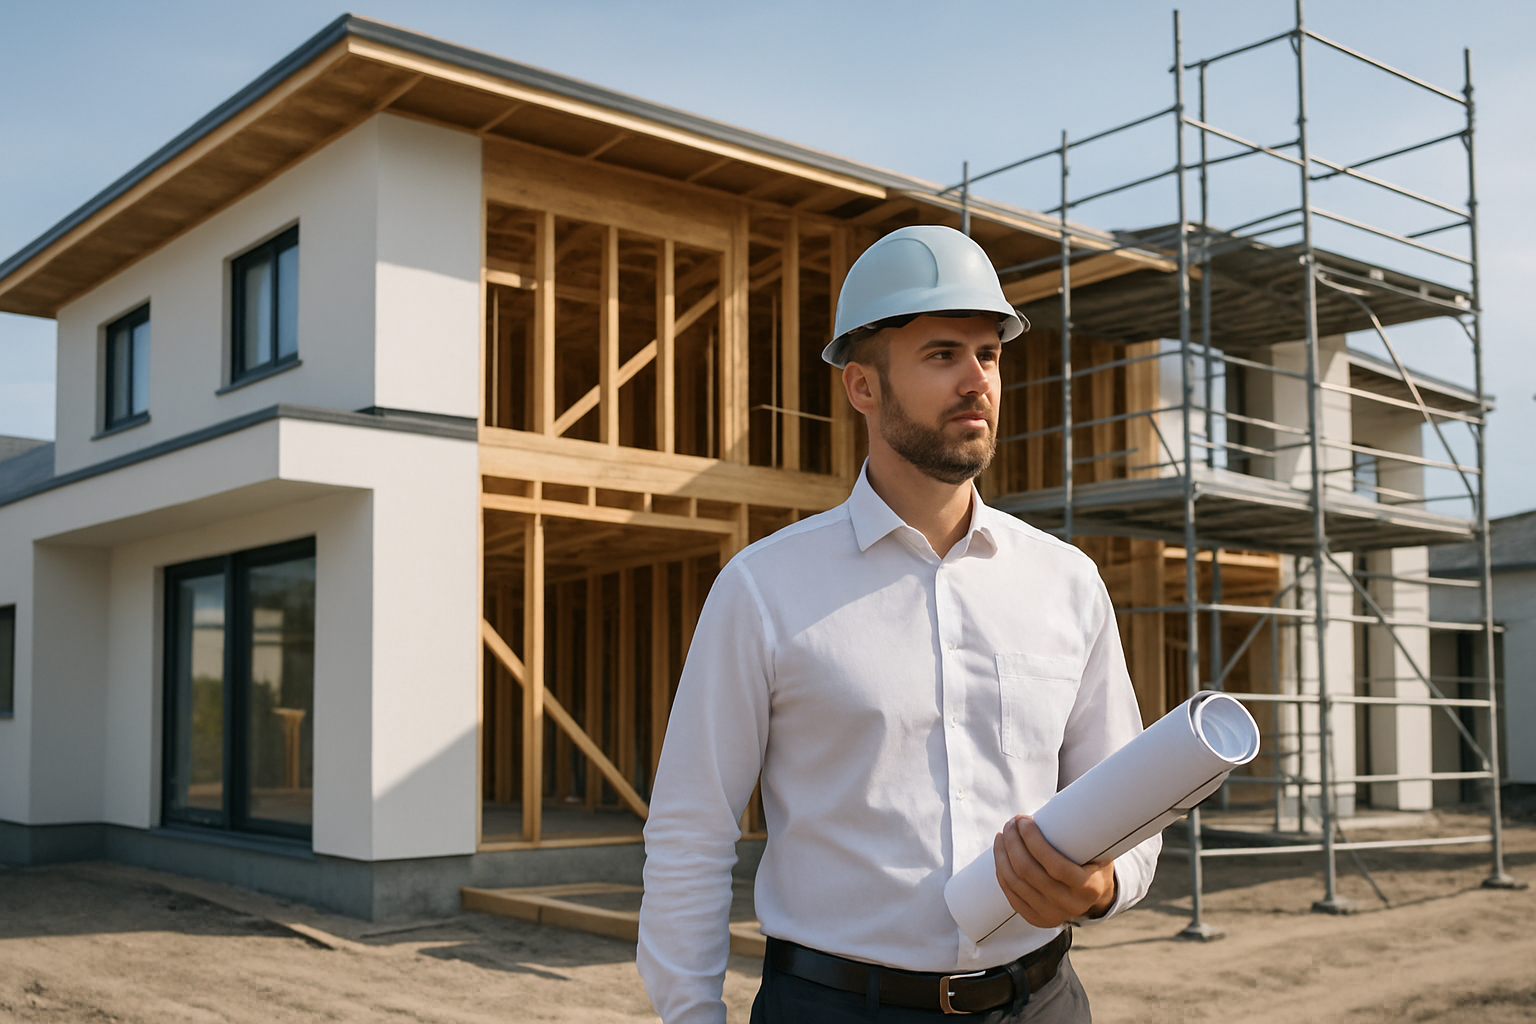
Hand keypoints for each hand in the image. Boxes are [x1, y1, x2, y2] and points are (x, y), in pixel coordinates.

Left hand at [993, 815, 1115, 928]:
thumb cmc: (1094, 862)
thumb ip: (1083, 830)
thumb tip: (1066, 797)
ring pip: (1016, 883)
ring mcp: (1052, 915)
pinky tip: (999, 855)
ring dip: (1003, 855)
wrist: (1096, 896)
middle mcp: (1071, 905)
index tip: (1024, 820)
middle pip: (1030, 872)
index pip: (1056, 866)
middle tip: (1012, 823)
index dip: (1034, 841)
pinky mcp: (1036, 919)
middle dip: (1014, 843)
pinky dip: (1002, 873)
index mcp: (1089, 887)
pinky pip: (1011, 895)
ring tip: (1002, 835)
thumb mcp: (1099, 848)